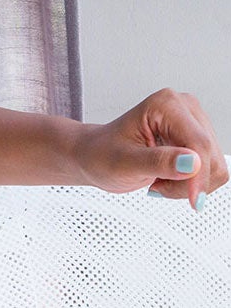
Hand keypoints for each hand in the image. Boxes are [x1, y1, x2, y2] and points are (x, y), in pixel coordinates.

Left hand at [76, 88, 227, 209]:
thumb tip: (193, 163)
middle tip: (156, 186)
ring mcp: (193, 122)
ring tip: (157, 180)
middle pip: (211, 156)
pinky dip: (188, 183)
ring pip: (214, 166)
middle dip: (188, 182)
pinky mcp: (195, 138)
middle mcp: (185, 108)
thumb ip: (158, 162)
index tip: (195, 202)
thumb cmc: (102, 155)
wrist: (94, 156)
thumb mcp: (124, 163)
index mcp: (166, 105)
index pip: (199, 144)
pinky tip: (165, 177)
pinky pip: (208, 169)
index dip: (199, 176)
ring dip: (187, 184)